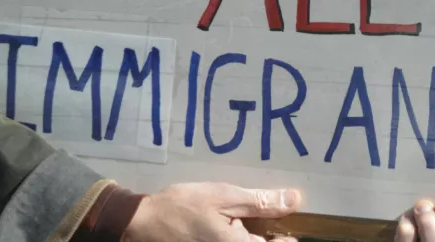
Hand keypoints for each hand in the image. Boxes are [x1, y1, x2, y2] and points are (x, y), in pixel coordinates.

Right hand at [123, 183, 301, 241]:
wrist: (139, 224)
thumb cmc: (182, 208)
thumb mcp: (224, 197)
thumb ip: (261, 202)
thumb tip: (295, 200)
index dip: (285, 239)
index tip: (284, 226)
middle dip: (264, 237)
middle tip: (259, 221)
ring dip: (248, 237)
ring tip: (239, 222)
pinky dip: (233, 238)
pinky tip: (226, 228)